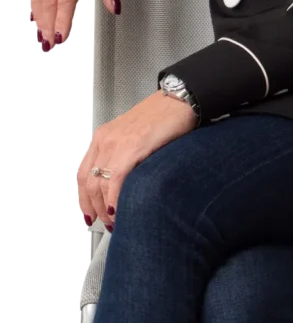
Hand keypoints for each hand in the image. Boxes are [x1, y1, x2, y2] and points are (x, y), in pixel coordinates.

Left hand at [77, 90, 197, 230]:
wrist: (180, 99)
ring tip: (115, 221)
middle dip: (95, 209)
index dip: (84, 200)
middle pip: (88, 183)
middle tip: (105, 223)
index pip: (83, 174)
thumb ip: (120, 155)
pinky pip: (115, 181)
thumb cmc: (161, 116)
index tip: (89, 214)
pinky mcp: (133, 147)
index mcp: (103, 136)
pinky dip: (114, 200)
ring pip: (99, 185)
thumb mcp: (132, 134)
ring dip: (105, 209)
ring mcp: (117, 142)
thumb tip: (117, 185)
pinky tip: (120, 211)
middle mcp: (106, 139)